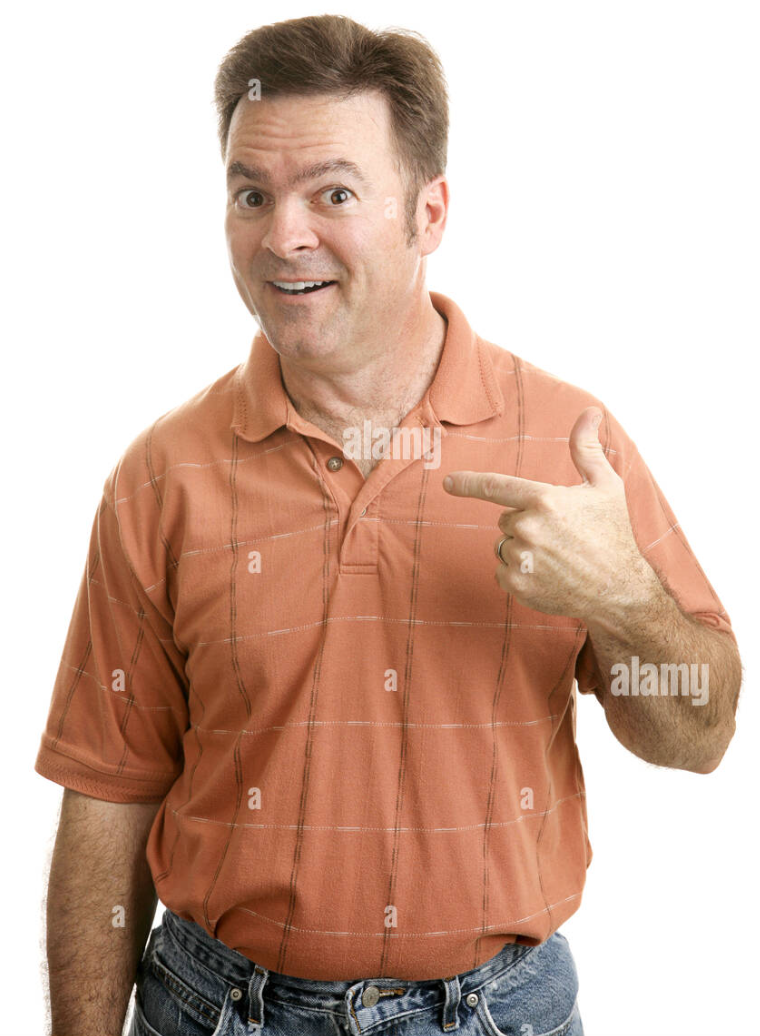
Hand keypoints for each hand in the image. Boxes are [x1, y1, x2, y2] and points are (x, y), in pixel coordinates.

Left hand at [442, 407, 655, 619]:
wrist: (619, 590)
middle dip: (526, 523)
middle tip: (560, 536)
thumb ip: (586, 448)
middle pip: (506, 519)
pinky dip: (519, 573)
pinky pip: (502, 571)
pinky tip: (548, 576)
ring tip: (556, 558)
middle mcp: (528, 528)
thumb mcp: (605, 486)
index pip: (495, 486)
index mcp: (544, 500)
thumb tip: (590, 411)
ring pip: (504, 545)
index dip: (468, 483)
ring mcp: (521, 558)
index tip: (448, 482)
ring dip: (522, 549)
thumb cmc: (613, 533)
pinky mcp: (517, 584)